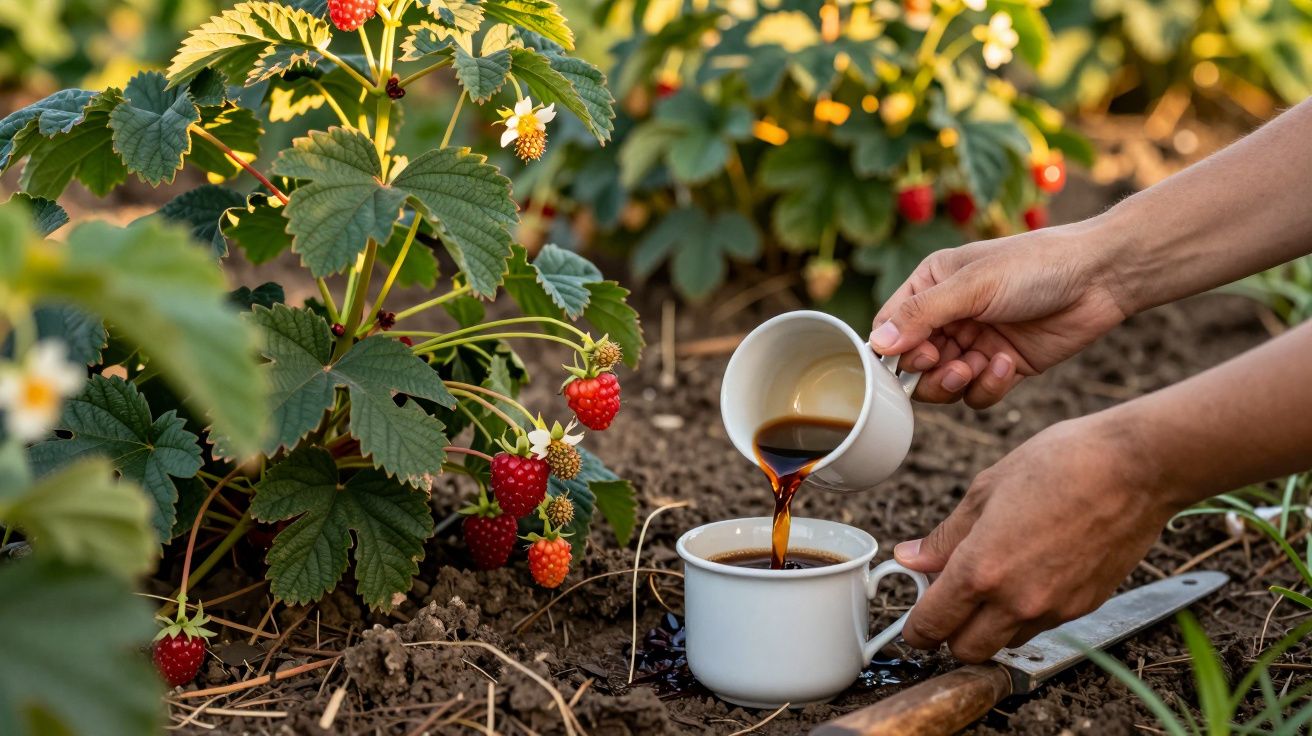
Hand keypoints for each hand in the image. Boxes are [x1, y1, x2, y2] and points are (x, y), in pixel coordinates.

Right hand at [870, 224, 1132, 407]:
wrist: (1101, 277)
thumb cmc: (1035, 266)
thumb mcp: (972, 286)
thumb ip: (922, 315)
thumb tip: (877, 345)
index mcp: (932, 285)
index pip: (890, 327)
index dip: (894, 351)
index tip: (914, 357)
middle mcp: (949, 316)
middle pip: (912, 365)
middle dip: (928, 372)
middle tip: (952, 364)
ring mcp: (976, 343)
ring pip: (942, 385)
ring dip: (956, 383)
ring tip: (978, 365)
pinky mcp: (1004, 367)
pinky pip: (978, 394)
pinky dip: (989, 387)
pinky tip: (1008, 365)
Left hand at [892, 414, 1184, 662]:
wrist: (1136, 468)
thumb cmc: (1061, 464)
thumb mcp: (986, 490)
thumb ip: (945, 536)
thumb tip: (912, 557)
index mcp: (981, 570)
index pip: (933, 626)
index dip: (917, 629)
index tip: (914, 623)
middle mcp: (1016, 601)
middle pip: (967, 651)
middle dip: (950, 634)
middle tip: (948, 601)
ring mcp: (1054, 609)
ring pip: (1006, 641)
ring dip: (990, 626)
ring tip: (993, 582)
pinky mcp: (1085, 607)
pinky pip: (1042, 626)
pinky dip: (1026, 613)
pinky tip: (1029, 574)